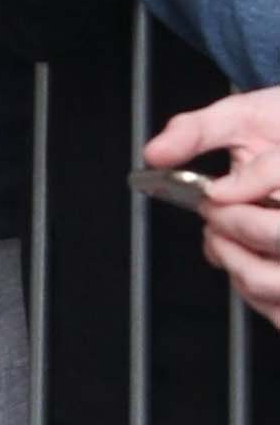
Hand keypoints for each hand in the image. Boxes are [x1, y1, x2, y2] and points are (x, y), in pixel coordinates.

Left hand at [148, 90, 279, 328]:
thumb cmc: (277, 132)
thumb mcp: (241, 117)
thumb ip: (197, 131)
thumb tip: (158, 153)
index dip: (247, 184)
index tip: (214, 191)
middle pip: (279, 232)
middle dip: (234, 226)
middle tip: (213, 213)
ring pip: (276, 279)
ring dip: (237, 264)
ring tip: (221, 239)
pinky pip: (279, 307)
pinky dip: (252, 293)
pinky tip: (241, 265)